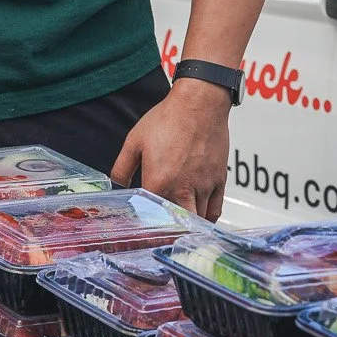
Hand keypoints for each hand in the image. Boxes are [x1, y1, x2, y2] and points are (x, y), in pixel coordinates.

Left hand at [110, 78, 230, 220]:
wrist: (199, 104)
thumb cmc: (168, 119)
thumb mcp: (135, 141)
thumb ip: (123, 166)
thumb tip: (117, 184)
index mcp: (159, 182)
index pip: (152, 214)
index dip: (147, 221)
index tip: (143, 227)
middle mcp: (183, 188)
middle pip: (178, 224)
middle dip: (170, 230)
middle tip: (163, 232)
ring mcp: (203, 186)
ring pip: (198, 219)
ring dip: (188, 224)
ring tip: (180, 227)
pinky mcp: (219, 180)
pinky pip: (215, 209)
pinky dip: (207, 218)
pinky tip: (199, 217)